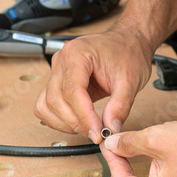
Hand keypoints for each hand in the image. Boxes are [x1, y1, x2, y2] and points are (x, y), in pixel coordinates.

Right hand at [34, 25, 152, 142]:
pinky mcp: (57, 81)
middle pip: (56, 99)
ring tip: (87, 128)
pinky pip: (46, 104)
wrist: (127, 42)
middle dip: (75, 122)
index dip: (83, 116)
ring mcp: (57, 70)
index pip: (72, 91)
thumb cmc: (128, 53)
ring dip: (64, 123)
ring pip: (46, 104)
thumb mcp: (130, 80)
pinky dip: (57, 118)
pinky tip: (76, 122)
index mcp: (77, 53)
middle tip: (96, 133)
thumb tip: (110, 129)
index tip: (97, 132)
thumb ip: (120, 106)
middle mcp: (62, 60)